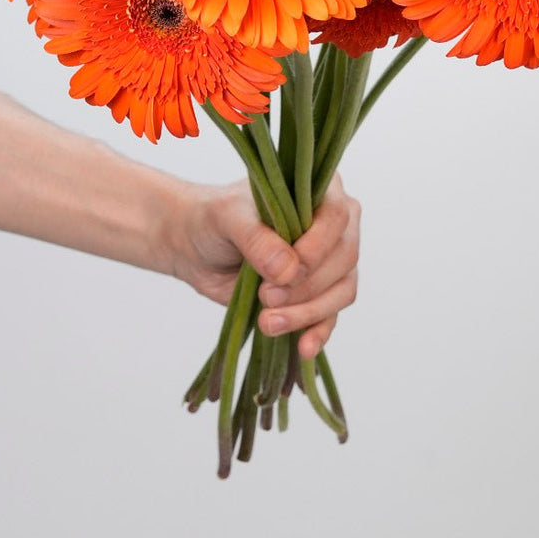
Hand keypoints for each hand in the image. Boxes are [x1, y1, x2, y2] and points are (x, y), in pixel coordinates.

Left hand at [170, 174, 360, 359]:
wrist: (194, 246)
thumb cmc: (213, 219)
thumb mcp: (227, 218)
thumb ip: (257, 238)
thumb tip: (289, 271)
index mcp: (318, 189)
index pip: (338, 216)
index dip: (318, 247)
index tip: (289, 271)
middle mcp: (332, 224)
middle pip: (344, 258)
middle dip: (307, 286)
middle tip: (266, 297)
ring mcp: (327, 261)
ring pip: (341, 291)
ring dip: (308, 313)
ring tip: (268, 322)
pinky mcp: (316, 293)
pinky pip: (330, 316)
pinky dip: (319, 332)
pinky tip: (303, 347)